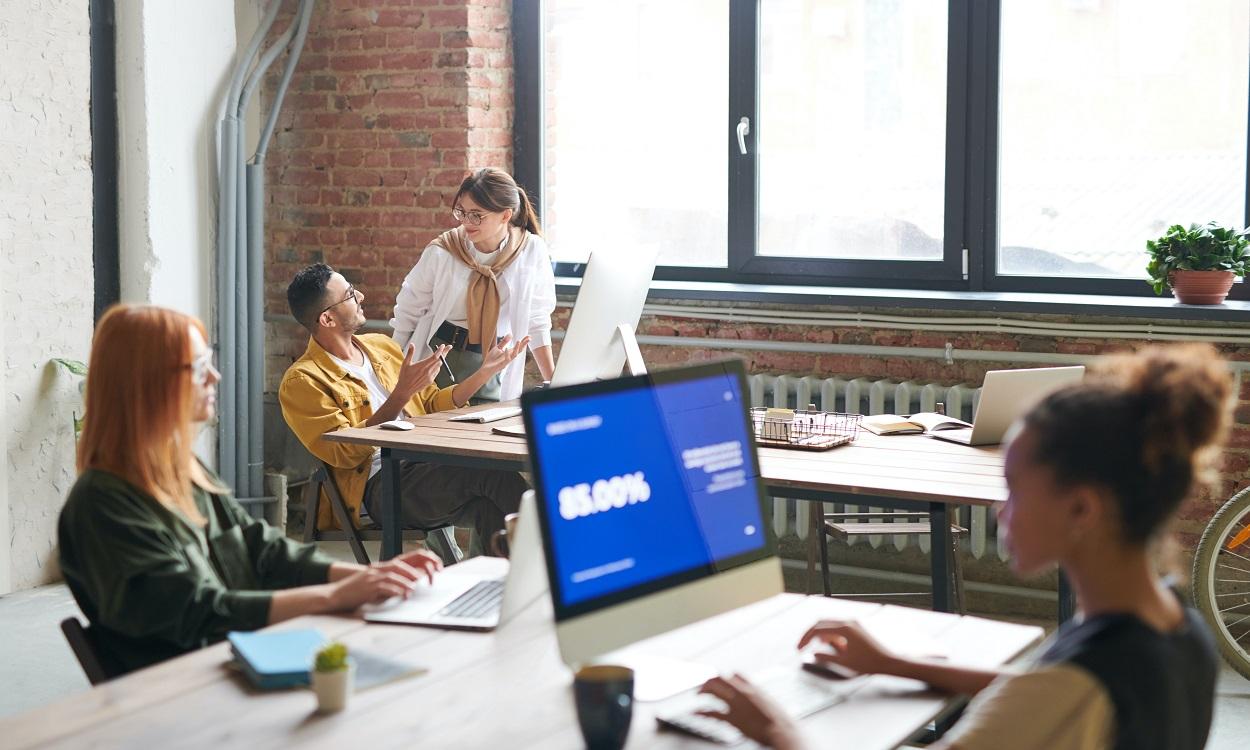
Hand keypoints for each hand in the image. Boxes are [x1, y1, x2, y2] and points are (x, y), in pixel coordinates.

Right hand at [325, 550, 442, 610]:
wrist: (335, 595)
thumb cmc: (355, 592)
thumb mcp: (374, 584)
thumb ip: (389, 583)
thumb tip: (409, 586)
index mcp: (380, 567)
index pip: (402, 560)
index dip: (417, 561)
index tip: (429, 567)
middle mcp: (377, 569)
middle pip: (399, 565)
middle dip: (414, 571)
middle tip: (426, 578)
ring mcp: (371, 578)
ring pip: (393, 575)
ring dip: (406, 582)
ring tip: (414, 590)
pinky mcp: (367, 588)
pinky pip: (383, 587)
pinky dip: (394, 590)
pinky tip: (401, 595)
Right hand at [394, 343, 448, 400]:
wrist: (405, 389)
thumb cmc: (404, 377)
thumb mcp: (405, 363)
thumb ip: (410, 353)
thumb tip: (412, 345)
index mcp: (422, 366)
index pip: (435, 356)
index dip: (440, 350)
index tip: (443, 346)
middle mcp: (428, 371)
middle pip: (440, 360)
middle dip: (445, 353)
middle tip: (448, 347)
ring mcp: (430, 376)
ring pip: (439, 366)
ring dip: (441, 359)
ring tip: (442, 354)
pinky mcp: (430, 381)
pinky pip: (436, 372)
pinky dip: (437, 367)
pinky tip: (435, 364)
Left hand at [479, 335, 529, 375]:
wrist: (485, 369)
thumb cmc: (491, 360)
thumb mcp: (498, 348)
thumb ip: (504, 342)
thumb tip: (511, 334)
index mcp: (509, 353)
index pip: (518, 347)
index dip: (523, 342)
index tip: (529, 336)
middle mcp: (509, 357)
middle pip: (519, 350)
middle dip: (524, 344)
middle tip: (529, 338)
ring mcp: (506, 361)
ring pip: (514, 355)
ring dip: (517, 348)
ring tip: (519, 341)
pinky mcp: (502, 365)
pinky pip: (506, 359)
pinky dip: (506, 354)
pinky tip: (506, 348)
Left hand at [697, 674, 802, 748]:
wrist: (783, 731)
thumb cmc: (781, 720)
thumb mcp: (772, 703)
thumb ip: (762, 697)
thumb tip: (760, 699)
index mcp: (754, 688)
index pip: (736, 674)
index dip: (727, 676)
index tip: (721, 679)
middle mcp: (744, 692)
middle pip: (722, 678)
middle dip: (710, 680)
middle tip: (704, 686)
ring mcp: (737, 704)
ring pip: (715, 690)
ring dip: (704, 690)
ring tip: (698, 693)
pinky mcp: (733, 718)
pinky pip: (714, 713)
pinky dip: (702, 712)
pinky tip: (695, 713)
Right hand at [797, 620, 895, 675]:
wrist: (888, 662)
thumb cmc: (869, 663)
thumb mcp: (844, 663)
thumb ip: (825, 657)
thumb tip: (812, 654)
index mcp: (844, 628)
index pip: (818, 629)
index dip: (805, 638)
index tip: (799, 647)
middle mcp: (848, 622)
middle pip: (822, 623)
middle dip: (810, 635)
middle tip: (802, 645)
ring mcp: (853, 624)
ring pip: (829, 626)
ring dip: (822, 637)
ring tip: (821, 650)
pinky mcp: (856, 628)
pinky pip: (838, 629)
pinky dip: (832, 637)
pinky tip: (835, 649)